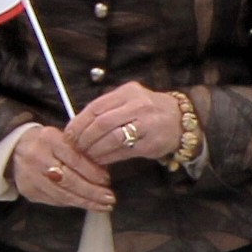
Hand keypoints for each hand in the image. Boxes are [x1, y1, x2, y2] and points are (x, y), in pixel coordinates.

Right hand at [8, 124, 112, 209]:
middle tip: (109, 199)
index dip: (93, 172)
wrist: (17, 148)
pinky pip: (54, 200)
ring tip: (102, 206)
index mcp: (49, 139)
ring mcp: (29, 176)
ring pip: (61, 194)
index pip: (75, 158)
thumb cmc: (50, 143)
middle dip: (91, 192)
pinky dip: (72, 203)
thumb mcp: (65, 138)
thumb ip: (82, 152)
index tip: (107, 181)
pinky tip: (85, 204)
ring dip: (84, 202)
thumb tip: (104, 173)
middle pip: (68, 180)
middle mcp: (37, 157)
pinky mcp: (27, 190)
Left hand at [63, 81, 180, 169]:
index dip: (78, 123)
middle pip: (102, 123)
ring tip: (86, 155)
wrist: (182, 120)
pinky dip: (107, 157)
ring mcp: (148, 124)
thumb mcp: (129, 100)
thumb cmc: (149, 111)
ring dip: (94, 149)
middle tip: (76, 147)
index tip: (68, 135)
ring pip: (112, 138)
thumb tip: (76, 127)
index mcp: (129, 92)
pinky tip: (100, 159)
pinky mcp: (152, 143)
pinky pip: (123, 152)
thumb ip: (106, 109)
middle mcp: (139, 105)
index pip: (96, 107)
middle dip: (84, 138)